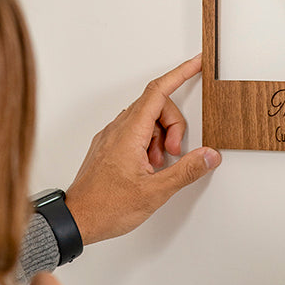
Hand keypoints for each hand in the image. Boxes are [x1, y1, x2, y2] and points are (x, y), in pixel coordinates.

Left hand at [65, 54, 220, 244]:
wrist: (76, 220)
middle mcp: (117, 129)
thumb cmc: (106, 207)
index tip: (196, 64)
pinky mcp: (107, 147)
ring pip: (145, 121)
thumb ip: (185, 170)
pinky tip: (148, 167)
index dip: (180, 74)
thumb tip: (208, 155)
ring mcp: (110, 137)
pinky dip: (148, 144)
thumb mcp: (155, 192)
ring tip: (159, 166)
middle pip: (155, 107)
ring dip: (160, 138)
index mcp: (129, 133)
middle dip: (174, 125)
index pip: (158, 92)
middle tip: (176, 154)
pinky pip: (134, 133)